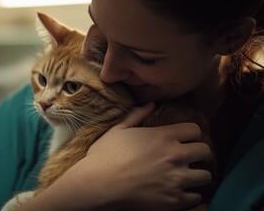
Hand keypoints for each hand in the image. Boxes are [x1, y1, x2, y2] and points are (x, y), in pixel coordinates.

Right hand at [18, 103, 211, 210]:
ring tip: (187, 177)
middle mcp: (175, 155)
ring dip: (197, 175)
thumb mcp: (118, 129)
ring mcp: (177, 179)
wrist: (98, 184)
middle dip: (199, 154)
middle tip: (190, 158)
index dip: (191, 134)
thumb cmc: (105, 155)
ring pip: (205, 175)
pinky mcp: (174, 200)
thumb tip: (151, 104)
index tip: (186, 140)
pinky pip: (196, 197)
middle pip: (205, 151)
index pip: (195, 130)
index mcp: (163, 136)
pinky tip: (179, 192)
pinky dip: (190, 195)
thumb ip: (137, 115)